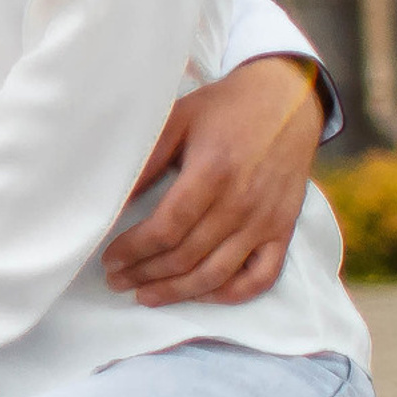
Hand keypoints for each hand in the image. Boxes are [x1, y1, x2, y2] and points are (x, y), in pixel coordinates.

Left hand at [103, 57, 323, 306]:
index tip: (109, 259)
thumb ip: (147, 162)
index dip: (134, 250)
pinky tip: (200, 295)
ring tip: (145, 295)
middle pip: (186, 257)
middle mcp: (242, 204)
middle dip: (145, 274)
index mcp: (213, 174)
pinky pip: (261, 278)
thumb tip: (113, 199)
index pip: (166, 229)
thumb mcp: (178, 121)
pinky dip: (230, 294)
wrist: (286, 100)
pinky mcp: (284, 230)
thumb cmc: (224, 110)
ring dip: (177, 292)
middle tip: (117, 280)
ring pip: (217, 275)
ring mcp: (266, 221)